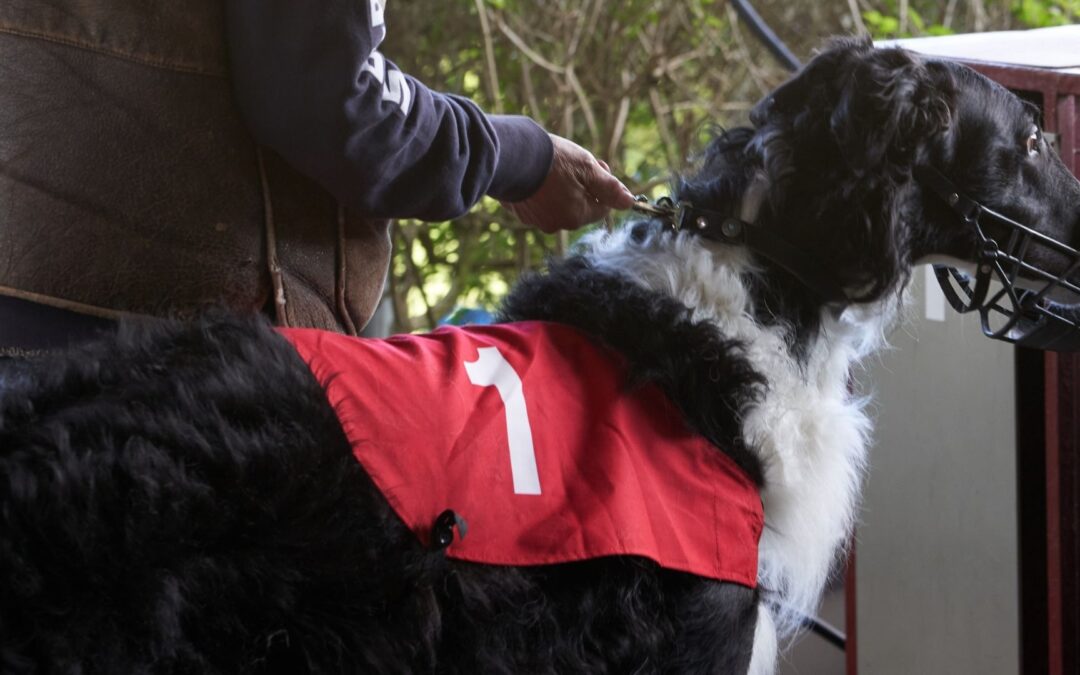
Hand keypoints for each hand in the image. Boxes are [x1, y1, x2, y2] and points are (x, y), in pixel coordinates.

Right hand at [501, 134, 635, 232]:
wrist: (509, 156)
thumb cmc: (551, 161)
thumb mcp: (587, 168)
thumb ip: (609, 188)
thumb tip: (629, 202)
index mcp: (577, 216)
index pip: (602, 207)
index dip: (602, 185)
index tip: (595, 165)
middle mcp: (557, 225)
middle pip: (580, 207)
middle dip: (581, 187)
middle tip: (573, 163)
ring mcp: (536, 221)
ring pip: (559, 206)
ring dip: (561, 189)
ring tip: (550, 167)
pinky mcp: (520, 213)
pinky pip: (539, 204)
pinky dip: (541, 192)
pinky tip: (535, 175)